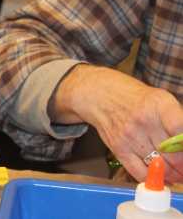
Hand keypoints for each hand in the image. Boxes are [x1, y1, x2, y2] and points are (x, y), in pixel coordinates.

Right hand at [51, 64, 182, 181]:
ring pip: (160, 166)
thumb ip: (178, 120)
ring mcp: (129, 136)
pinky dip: (155, 179)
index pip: (180, 129)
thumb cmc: (134, 98)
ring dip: (174, 174)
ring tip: (179, 173)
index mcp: (159, 104)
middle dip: (182, 165)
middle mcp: (144, 120)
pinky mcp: (119, 149)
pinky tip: (164, 178)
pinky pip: (141, 172)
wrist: (100, 95)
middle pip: (173, 154)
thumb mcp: (161, 98)